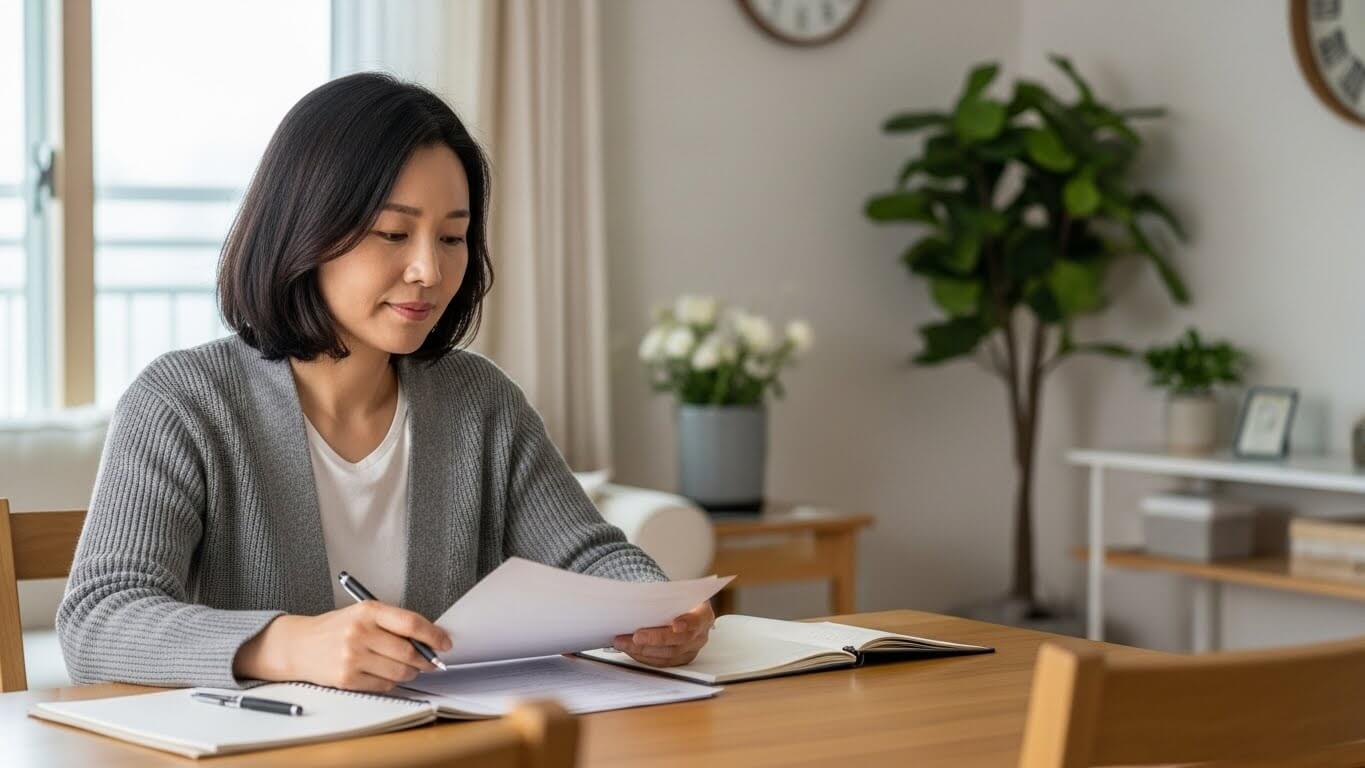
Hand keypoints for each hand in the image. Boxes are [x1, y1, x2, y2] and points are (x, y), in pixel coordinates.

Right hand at [234, 602, 451, 691]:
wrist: (299, 645)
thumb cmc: (336, 628)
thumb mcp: (363, 614)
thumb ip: (393, 623)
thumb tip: (429, 640)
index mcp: (368, 611)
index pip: (411, 623)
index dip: (434, 635)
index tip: (445, 643)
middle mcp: (360, 633)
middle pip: (408, 652)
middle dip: (425, 660)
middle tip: (430, 661)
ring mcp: (352, 657)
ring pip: (399, 671)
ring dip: (410, 673)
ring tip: (406, 667)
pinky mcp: (347, 678)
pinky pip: (384, 685)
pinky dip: (392, 682)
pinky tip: (385, 673)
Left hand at [613, 600, 713, 666]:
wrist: (688, 611)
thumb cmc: (680, 601)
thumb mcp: (678, 594)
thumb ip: (666, 598)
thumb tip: (641, 599)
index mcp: (703, 615)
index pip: (697, 620)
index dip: (687, 623)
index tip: (675, 625)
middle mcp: (700, 635)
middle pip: (679, 642)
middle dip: (654, 640)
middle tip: (635, 636)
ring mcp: (691, 650)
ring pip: (668, 655)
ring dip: (643, 650)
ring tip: (623, 643)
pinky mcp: (680, 660)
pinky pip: (662, 662)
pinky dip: (644, 657)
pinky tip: (630, 649)